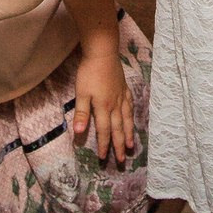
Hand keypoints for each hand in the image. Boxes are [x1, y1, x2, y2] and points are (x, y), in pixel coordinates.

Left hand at [71, 45, 135, 163]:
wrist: (103, 52)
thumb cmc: (89, 72)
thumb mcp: (81, 93)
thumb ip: (81, 113)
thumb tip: (79, 132)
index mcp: (103, 108)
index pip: (104, 131)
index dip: (103, 145)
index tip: (103, 157)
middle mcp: (115, 105)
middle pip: (118, 129)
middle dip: (119, 146)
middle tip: (121, 160)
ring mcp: (122, 97)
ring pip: (127, 120)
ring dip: (129, 134)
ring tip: (132, 146)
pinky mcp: (124, 89)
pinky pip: (130, 106)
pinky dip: (132, 115)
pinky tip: (132, 119)